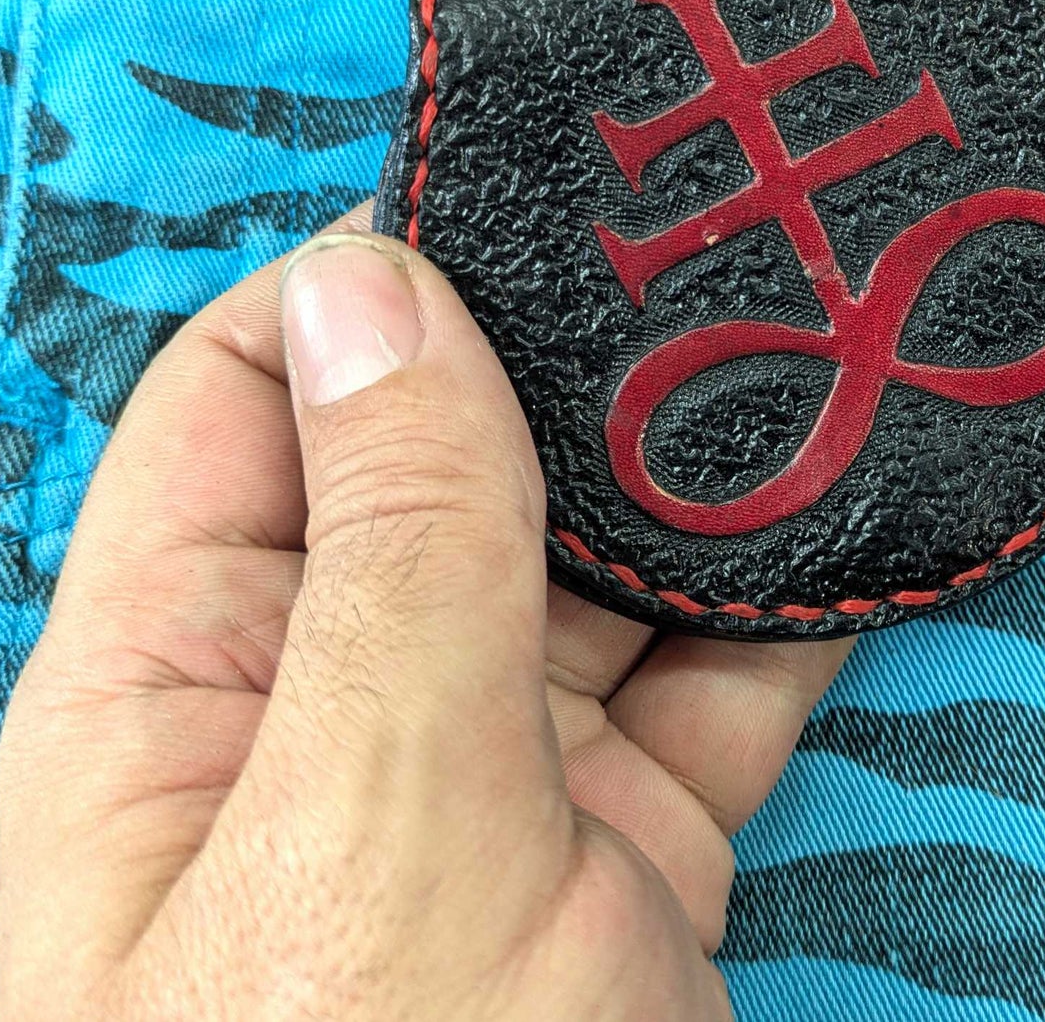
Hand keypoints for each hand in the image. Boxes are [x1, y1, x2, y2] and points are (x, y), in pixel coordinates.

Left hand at [0, 209, 851, 1019]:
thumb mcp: (374, 816)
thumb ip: (398, 547)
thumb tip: (371, 282)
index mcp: (185, 679)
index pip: (247, 398)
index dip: (373, 286)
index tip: (530, 200)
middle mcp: (334, 705)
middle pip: (442, 463)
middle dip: (570, 367)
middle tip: (719, 247)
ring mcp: (489, 778)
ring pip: (594, 569)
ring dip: (700, 478)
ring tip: (823, 348)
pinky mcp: (630, 845)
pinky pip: (714, 682)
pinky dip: (785, 604)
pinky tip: (859, 509)